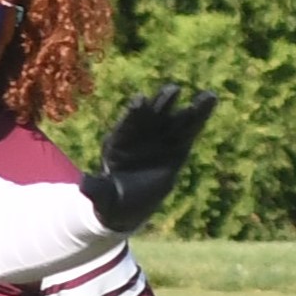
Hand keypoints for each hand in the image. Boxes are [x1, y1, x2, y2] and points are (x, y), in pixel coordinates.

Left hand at [79, 83, 217, 234]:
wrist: (126, 206)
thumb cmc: (111, 200)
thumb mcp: (102, 197)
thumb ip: (96, 190)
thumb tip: (84, 184)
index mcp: (117, 146)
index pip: (125, 126)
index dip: (132, 114)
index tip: (140, 101)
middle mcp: (140, 138)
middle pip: (151, 118)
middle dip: (161, 104)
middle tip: (172, 90)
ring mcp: (159, 140)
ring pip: (174, 121)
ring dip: (189, 109)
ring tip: (207, 95)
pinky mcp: (177, 147)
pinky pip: (190, 130)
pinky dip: (200, 116)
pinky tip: (211, 100)